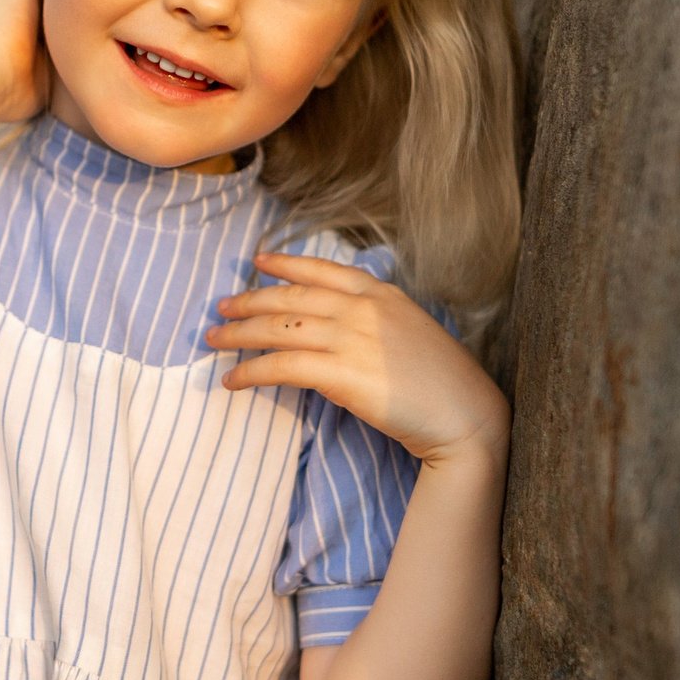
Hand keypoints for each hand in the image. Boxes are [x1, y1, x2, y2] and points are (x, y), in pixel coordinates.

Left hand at [205, 253, 507, 465]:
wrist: (466, 416)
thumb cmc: (443, 383)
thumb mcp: (410, 333)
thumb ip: (372, 323)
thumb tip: (331, 332)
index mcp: (381, 294)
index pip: (322, 270)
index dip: (285, 265)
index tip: (258, 263)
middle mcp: (362, 309)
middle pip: (290, 299)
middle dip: (249, 301)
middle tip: (220, 308)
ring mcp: (352, 339)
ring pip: (279, 329)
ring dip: (239, 335)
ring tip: (213, 342)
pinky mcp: (342, 374)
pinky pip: (282, 367)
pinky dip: (251, 372)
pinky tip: (233, 380)